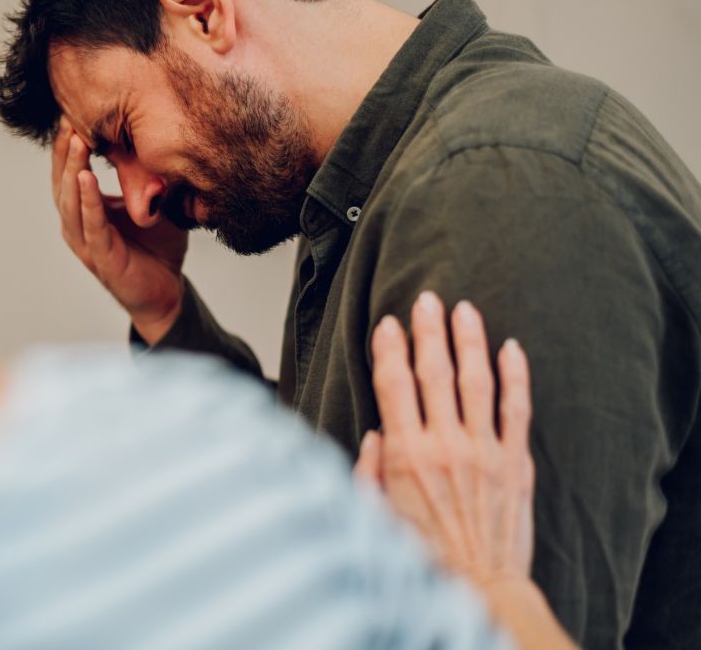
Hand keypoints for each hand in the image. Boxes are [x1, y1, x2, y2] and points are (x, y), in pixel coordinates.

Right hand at [51, 117, 187, 342]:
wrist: (167, 291)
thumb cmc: (157, 247)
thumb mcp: (151, 203)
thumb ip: (146, 177)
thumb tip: (155, 137)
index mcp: (85, 211)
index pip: (69, 172)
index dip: (68, 145)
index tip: (71, 113)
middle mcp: (78, 225)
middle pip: (63, 182)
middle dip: (64, 150)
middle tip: (68, 118)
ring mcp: (86, 243)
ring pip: (71, 201)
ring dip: (72, 170)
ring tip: (75, 142)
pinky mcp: (102, 258)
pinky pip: (92, 225)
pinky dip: (88, 201)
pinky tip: (86, 179)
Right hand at [355, 293, 535, 594]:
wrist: (479, 586)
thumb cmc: (422, 556)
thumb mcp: (373, 516)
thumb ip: (368, 472)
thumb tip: (377, 435)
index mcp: (405, 454)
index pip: (394, 385)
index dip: (389, 349)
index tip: (387, 324)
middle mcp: (445, 444)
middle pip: (435, 372)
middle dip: (428, 331)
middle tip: (426, 300)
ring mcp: (484, 450)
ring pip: (476, 381)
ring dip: (469, 341)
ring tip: (464, 310)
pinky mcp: (516, 462)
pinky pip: (517, 408)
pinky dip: (515, 375)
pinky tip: (510, 348)